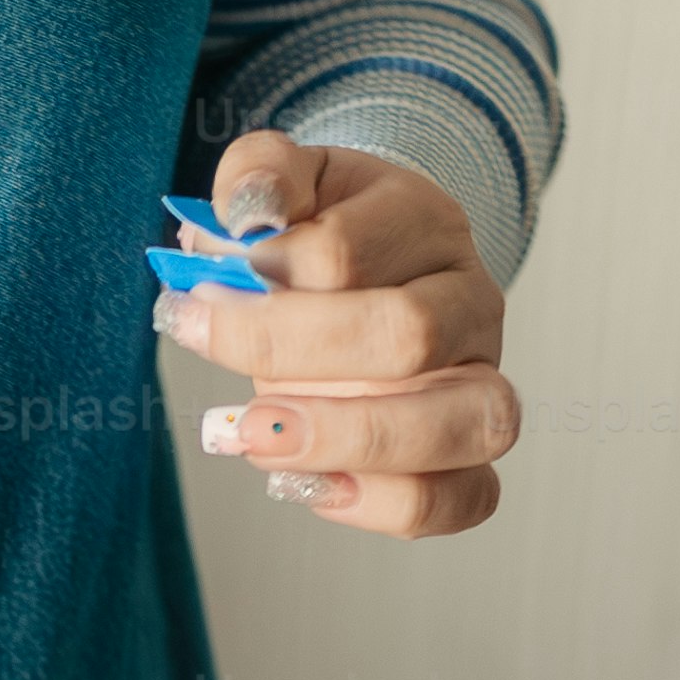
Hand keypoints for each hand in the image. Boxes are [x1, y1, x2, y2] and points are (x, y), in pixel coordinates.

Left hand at [163, 129, 518, 536]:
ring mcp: (481, 386)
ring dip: (346, 438)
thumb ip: (261, 175)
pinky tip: (307, 485)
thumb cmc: (323, 237)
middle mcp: (472, 305)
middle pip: (409, 335)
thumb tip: (250, 213)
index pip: (348, 253)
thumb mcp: (289, 183)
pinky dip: (382, 504)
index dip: (265, 278)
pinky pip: (461, 500)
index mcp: (428, 225)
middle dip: (289, 351)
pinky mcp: (470, 459)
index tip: (198, 296)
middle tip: (206, 350)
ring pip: (462, 424)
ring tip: (252, 434)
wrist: (375, 279)